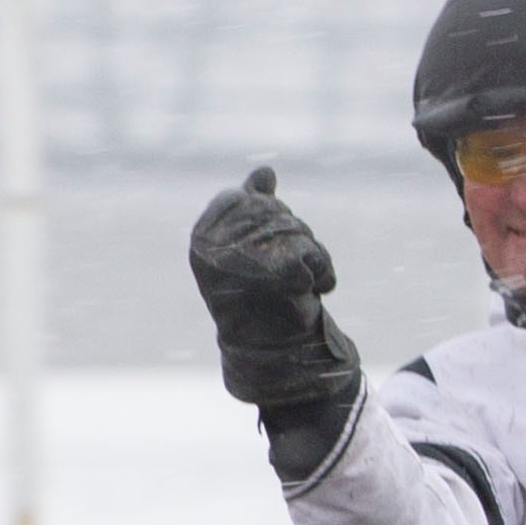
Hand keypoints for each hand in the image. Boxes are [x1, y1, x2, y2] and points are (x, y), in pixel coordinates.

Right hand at [190, 164, 361, 435]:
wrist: (272, 352)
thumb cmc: (261, 300)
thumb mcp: (254, 249)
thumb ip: (255, 208)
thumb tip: (264, 171)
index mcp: (202, 235)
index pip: (247, 198)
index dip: (268, 220)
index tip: (265, 253)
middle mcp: (215, 244)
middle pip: (277, 212)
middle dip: (295, 239)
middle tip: (285, 276)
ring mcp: (244, 257)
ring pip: (299, 232)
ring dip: (312, 258)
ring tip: (297, 287)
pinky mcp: (278, 270)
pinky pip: (315, 253)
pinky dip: (323, 272)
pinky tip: (310, 294)